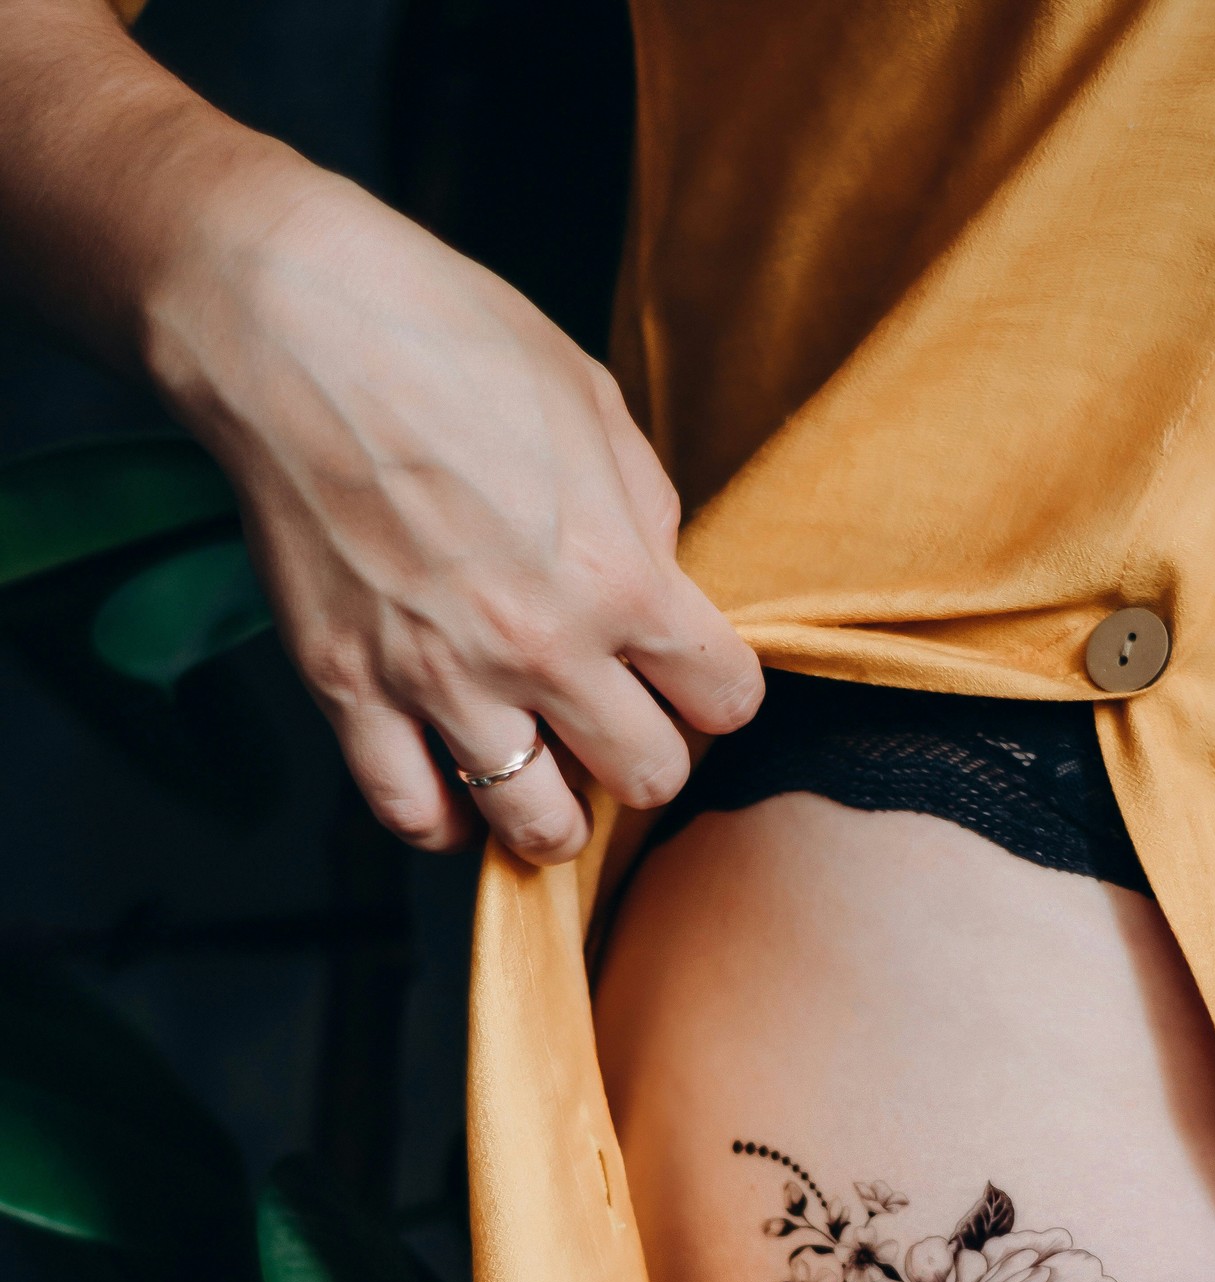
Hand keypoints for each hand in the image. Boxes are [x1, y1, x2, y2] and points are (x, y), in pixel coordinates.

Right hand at [142, 155, 761, 859]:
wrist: (291, 326)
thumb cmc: (450, 340)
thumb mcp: (595, 404)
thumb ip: (646, 515)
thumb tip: (660, 586)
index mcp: (619, 577)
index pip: (725, 699)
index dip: (718, 691)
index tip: (692, 678)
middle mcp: (539, 648)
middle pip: (647, 776)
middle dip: (650, 757)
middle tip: (623, 726)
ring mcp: (439, 679)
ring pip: (537, 825)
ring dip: (558, 812)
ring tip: (550, 778)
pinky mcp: (350, 689)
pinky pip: (412, 812)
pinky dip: (448, 823)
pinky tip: (461, 796)